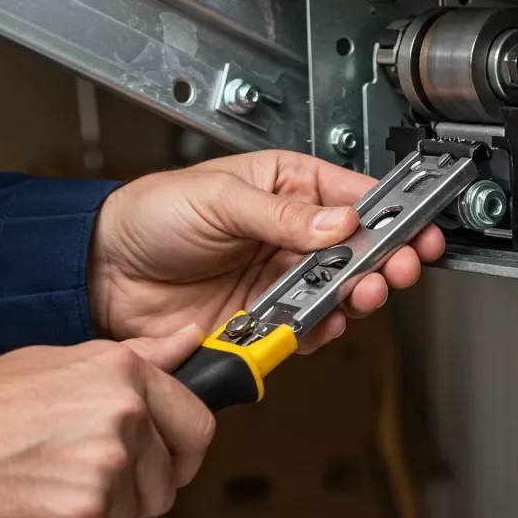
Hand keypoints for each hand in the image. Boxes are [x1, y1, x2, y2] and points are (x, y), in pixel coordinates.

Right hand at [0, 329, 212, 517]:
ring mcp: (105, 465)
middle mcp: (125, 413)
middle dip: (122, 502)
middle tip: (70, 489)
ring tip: (40, 505)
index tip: (152, 471)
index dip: (176, 460)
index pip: (197, 428)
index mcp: (125, 373)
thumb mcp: (62, 363)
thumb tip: (191, 338)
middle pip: (162, 489)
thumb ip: (136, 357)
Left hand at [89, 151, 444, 352]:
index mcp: (285, 187)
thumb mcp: (218, 198)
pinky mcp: (262, 317)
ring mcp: (277, 277)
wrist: (102, 270)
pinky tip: (324, 323)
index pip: (352, 196)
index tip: (414, 227)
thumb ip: (281, 215)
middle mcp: (289, 233)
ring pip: (336, 290)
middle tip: (398, 266)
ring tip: (362, 293)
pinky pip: (304, 326)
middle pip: (356, 248)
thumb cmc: (151, 213)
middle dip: (384, 257)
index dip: (389, 212)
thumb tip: (338, 221)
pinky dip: (318, 329)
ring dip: (356, 295)